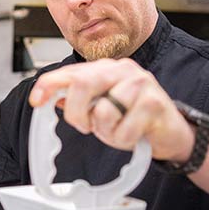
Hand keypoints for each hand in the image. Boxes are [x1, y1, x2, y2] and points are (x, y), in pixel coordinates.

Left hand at [29, 59, 194, 162]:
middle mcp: (121, 70)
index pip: (71, 72)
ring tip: (117, 130)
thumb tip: (53, 99)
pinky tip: (134, 134)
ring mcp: (139, 83)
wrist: (171, 131)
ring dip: (105, 131)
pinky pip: (124, 129)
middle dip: (76, 113)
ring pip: (104, 110)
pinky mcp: (154, 102)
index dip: (49, 85)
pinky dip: (122, 140)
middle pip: (83, 84)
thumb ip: (80, 101)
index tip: (36, 101)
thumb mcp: (102, 109)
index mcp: (105, 69)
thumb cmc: (135, 118)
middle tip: (84, 126)